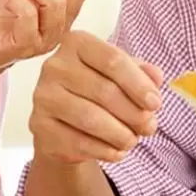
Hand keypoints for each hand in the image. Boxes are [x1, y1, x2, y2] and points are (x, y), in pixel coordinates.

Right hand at [28, 30, 163, 163]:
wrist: (64, 121)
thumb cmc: (97, 90)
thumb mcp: (122, 75)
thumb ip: (141, 73)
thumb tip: (157, 76)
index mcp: (76, 43)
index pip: (113, 59)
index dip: (138, 84)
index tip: (156, 104)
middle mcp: (54, 66)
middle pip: (104, 91)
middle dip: (134, 113)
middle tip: (150, 127)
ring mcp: (43, 96)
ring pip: (91, 118)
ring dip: (120, 134)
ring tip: (133, 141)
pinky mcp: (39, 125)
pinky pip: (77, 141)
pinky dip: (104, 150)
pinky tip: (116, 151)